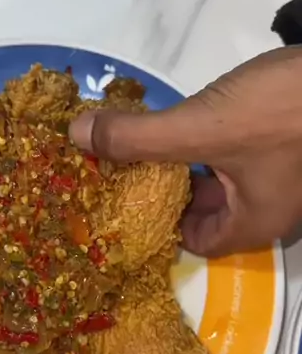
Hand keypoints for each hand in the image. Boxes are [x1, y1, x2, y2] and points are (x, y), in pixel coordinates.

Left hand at [69, 48, 301, 256]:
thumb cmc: (284, 112)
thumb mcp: (200, 127)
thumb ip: (137, 137)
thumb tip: (75, 137)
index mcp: (253, 221)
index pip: (195, 241)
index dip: (157, 223)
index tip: (121, 194)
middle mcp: (273, 207)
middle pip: (208, 209)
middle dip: (167, 186)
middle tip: (125, 163)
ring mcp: (286, 175)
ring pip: (225, 177)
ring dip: (189, 159)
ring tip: (150, 136)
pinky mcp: (293, 143)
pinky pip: (243, 152)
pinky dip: (215, 140)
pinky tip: (197, 114)